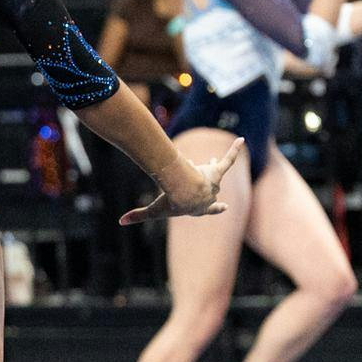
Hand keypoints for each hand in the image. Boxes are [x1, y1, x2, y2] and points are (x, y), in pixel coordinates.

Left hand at [123, 138, 243, 221]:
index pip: (207, 210)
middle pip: (209, 189)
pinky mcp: (216, 174)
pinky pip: (228, 161)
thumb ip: (137, 216)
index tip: (225, 206)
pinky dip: (235, 150)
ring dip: (210, 167)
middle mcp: (208, 197)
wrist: (183, 192)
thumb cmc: (171, 203)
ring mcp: (214, 185)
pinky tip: (241, 140)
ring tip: (210, 159)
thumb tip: (120, 222)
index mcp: (198, 208)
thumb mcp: (153, 211)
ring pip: (214, 175)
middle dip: (207, 184)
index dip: (215, 209)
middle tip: (203, 177)